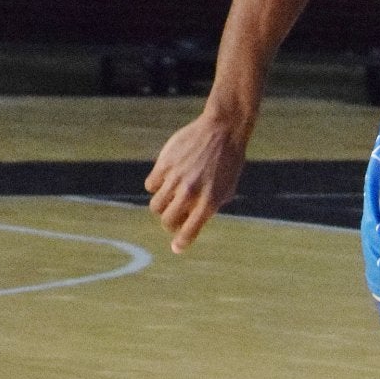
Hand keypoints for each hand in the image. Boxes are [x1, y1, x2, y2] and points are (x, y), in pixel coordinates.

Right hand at [145, 111, 250, 252]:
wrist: (222, 131)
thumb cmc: (229, 162)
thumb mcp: (227, 189)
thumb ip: (210, 207)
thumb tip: (190, 221)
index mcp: (209, 202)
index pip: (190, 231)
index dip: (181, 242)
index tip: (177, 247)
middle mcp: (190, 193)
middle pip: (167, 220)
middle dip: (169, 223)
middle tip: (173, 217)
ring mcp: (176, 179)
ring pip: (156, 205)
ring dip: (161, 206)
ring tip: (170, 197)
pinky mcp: (164, 164)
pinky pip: (150, 185)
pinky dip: (156, 186)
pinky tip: (166, 179)